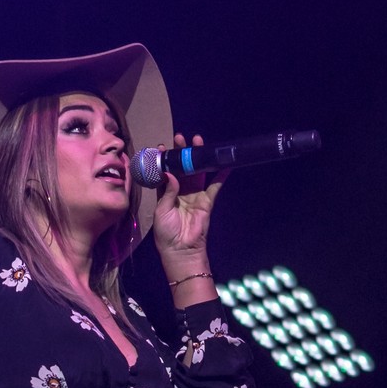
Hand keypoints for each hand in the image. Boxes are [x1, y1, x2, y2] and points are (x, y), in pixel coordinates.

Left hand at [151, 133, 228, 262]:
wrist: (181, 249)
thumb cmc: (166, 231)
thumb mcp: (161, 210)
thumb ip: (167, 191)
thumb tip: (170, 173)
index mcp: (165, 193)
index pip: (164, 172)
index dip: (164, 160)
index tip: (163, 147)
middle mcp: (180, 192)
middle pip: (182, 168)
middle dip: (182, 153)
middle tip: (181, 138)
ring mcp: (194, 196)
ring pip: (197, 173)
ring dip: (198, 158)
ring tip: (198, 142)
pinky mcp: (207, 202)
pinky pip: (215, 187)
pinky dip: (220, 176)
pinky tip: (225, 165)